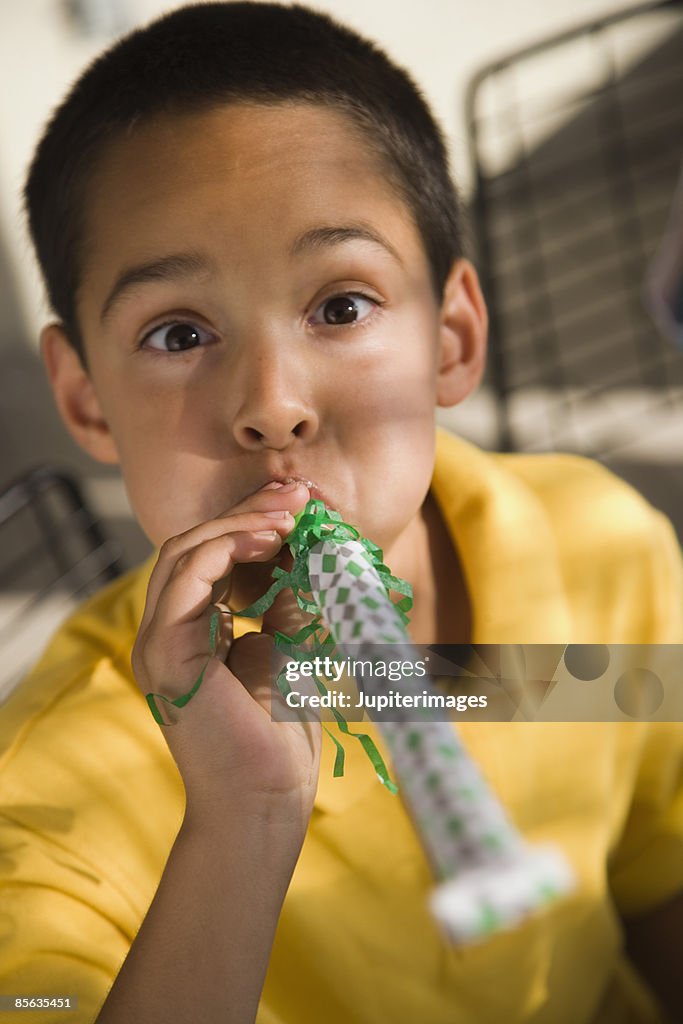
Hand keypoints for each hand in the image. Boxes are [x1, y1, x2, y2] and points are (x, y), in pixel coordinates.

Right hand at [132, 481, 321, 831]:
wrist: (266, 803)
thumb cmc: (279, 737)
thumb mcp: (288, 650)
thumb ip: (282, 603)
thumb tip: (301, 553)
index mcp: (189, 633)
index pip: (209, 556)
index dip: (251, 521)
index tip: (298, 501)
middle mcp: (165, 633)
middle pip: (193, 545)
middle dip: (247, 511)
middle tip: (296, 493)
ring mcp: (158, 642)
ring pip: (184, 552)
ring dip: (239, 523)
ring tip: (289, 513)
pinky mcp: (164, 653)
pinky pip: (186, 578)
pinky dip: (225, 547)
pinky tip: (268, 538)